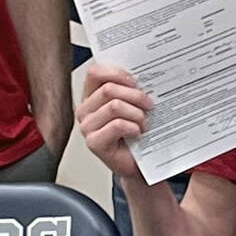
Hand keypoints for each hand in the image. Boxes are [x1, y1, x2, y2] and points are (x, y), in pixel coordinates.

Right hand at [78, 63, 155, 181]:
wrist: (138, 163)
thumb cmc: (135, 132)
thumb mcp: (133, 105)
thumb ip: (130, 89)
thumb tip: (144, 74)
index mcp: (92, 96)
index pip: (95, 73)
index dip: (116, 73)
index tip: (135, 81)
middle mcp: (85, 110)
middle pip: (108, 89)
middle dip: (135, 95)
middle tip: (149, 104)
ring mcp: (87, 127)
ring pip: (114, 106)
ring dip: (136, 113)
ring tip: (143, 122)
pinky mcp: (94, 142)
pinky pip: (117, 125)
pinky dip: (133, 127)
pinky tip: (138, 133)